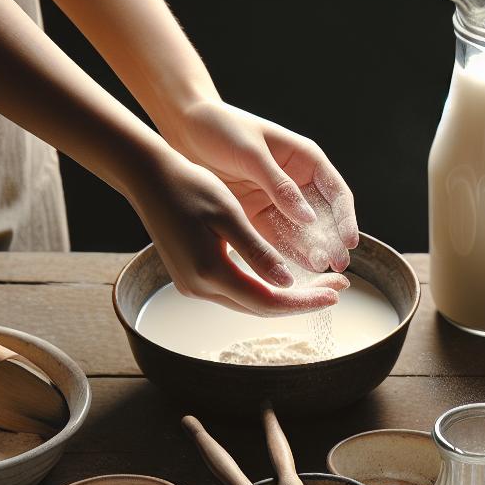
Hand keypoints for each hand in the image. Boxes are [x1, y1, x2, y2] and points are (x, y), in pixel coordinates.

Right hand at [125, 152, 345, 315]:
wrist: (147, 177)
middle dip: (302, 301)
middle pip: (261, 307)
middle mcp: (199, 287)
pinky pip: (235, 290)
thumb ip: (257, 253)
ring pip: (248, 301)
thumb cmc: (188, 186)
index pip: (269, 301)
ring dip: (284, 295)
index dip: (305, 301)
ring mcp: (192, 285)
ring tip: (319, 284)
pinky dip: (263, 287)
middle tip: (338, 289)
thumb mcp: (229, 215)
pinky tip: (285, 278)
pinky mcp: (191, 277)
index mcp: (209, 273)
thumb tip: (286, 284)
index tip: (336, 294)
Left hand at [163, 100, 359, 272]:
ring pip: (301, 232)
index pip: (336, 193)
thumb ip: (279, 186)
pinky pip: (275, 238)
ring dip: (310, 250)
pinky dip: (284, 253)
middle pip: (323, 217)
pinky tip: (293, 269)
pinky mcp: (256, 215)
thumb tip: (308, 218)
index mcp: (304, 159)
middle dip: (331, 241)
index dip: (346, 218)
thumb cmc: (221, 128)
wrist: (185, 127)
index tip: (349, 242)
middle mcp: (296, 182)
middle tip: (336, 265)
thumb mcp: (252, 153)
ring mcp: (277, 201)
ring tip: (318, 270)